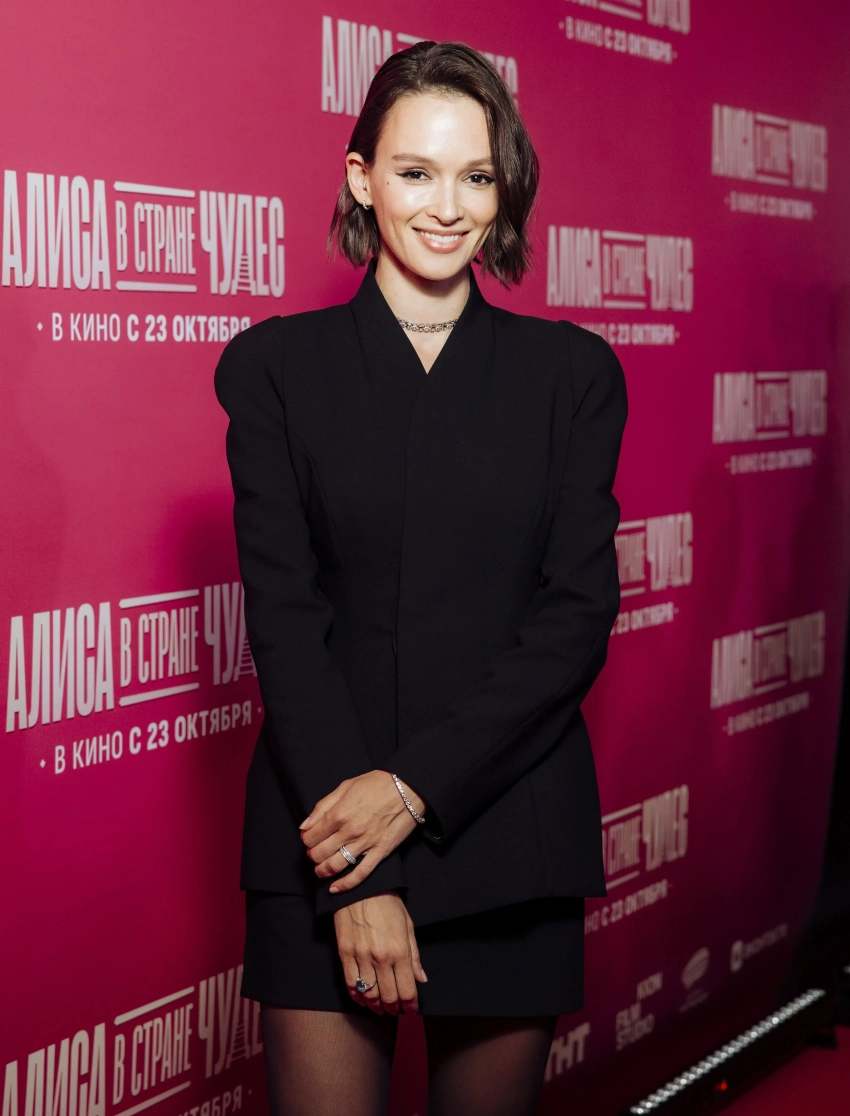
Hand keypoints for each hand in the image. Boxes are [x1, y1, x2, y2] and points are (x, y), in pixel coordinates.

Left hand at [300, 770, 426, 893]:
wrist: (407, 787)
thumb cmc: (376, 784)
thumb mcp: (346, 786)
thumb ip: (323, 806)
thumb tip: (305, 825)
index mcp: (339, 813)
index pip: (312, 835)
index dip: (307, 839)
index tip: (309, 839)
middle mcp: (350, 831)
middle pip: (320, 853)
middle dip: (313, 855)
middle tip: (314, 852)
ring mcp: (366, 843)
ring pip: (336, 866)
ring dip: (323, 870)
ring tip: (321, 869)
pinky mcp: (380, 852)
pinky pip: (361, 874)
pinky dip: (346, 884)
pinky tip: (335, 888)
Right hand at [334, 892, 426, 1013]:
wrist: (361, 887)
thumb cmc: (388, 903)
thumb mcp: (408, 926)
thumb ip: (414, 955)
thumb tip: (421, 979)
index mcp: (400, 951)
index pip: (406, 989)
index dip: (410, 1004)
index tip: (411, 1009)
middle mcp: (381, 957)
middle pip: (388, 996)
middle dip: (393, 1008)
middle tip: (395, 1010)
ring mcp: (361, 957)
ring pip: (369, 994)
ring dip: (376, 1006)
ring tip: (380, 1008)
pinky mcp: (345, 953)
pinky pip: (350, 983)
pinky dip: (358, 996)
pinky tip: (363, 999)